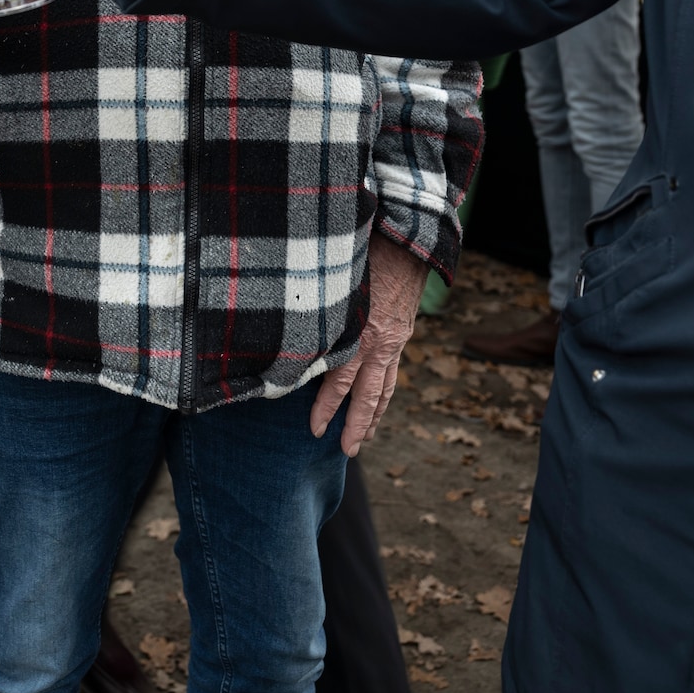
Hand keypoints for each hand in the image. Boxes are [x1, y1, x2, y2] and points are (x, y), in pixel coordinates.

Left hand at [311, 234, 429, 454]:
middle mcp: (377, 343)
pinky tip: (379, 405)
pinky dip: (385, 394)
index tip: (313, 429)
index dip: (325, 408)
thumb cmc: (364, 253)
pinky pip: (393, 373)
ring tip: (364, 439)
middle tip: (345, 451)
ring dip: (374, 417)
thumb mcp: (334, 281)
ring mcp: (393, 342)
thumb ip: (316, 310)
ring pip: (384, 389)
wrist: (408, 242)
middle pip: (366, 396)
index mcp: (358, 333)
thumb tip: (286, 327)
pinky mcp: (401, 336)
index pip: (338, 382)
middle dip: (355, 426)